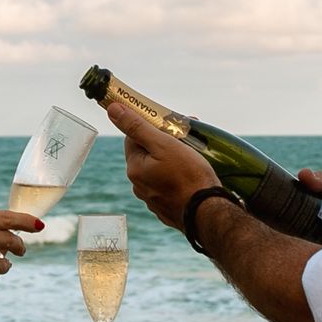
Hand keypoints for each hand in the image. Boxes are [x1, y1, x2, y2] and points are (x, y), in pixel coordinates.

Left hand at [104, 102, 218, 231]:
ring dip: (172, 160)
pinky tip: (193, 176)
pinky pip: (169, 186)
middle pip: (147, 154)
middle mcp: (139, 185)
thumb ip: (137, 126)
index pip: (133, 138)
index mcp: (134, 168)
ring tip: (193, 156)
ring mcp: (153, 199)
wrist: (208, 212)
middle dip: (164, 143)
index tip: (170, 125)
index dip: (151, 127)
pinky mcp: (167, 208)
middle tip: (186, 138)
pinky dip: (178, 178)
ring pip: (159, 170)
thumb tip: (113, 110)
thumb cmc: (188, 176)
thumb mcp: (163, 144)